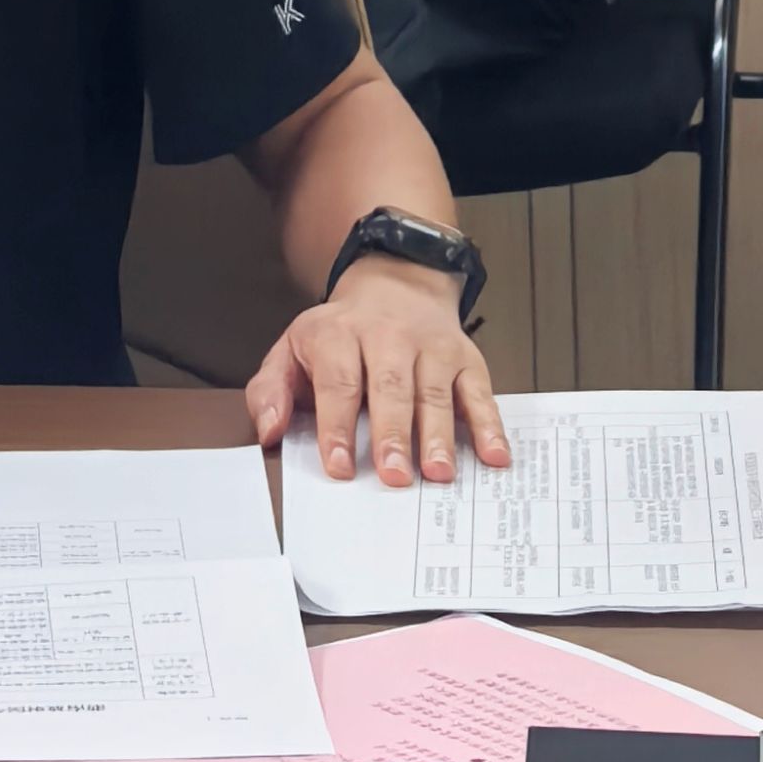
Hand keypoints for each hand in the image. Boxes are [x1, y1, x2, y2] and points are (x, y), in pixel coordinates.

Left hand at [246, 258, 510, 485]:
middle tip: (393, 477)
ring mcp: (429, 346)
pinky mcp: (464, 357)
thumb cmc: (339, 335)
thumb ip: (271, 390)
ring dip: (438, 435)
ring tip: (438, 474)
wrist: (393, 285)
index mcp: (338, 335)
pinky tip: (493, 455)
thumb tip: (269, 431)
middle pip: (389, 387)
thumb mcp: (292, 349)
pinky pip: (478, 391)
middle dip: (391, 433)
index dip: (338, 425)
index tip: (339, 466)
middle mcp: (386, 336)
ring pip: (434, 391)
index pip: (338, 382)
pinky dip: (488, 423)